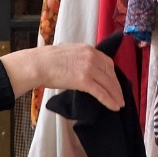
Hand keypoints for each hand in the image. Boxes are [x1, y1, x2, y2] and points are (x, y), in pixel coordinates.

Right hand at [1, 43, 123, 109]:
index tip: (114, 83)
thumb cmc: (46, 60)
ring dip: (115, 95)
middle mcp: (91, 57)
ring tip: (119, 104)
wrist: (37, 64)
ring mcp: (89, 68)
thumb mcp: (68, 53)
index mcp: (88, 49)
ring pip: (108, 84)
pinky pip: (101, 92)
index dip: (113, 74)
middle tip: (120, 96)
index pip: (108, 62)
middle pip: (110, 73)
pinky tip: (113, 107)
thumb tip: (82, 68)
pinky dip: (109, 100)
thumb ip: (79, 58)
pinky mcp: (84, 81)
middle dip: (117, 86)